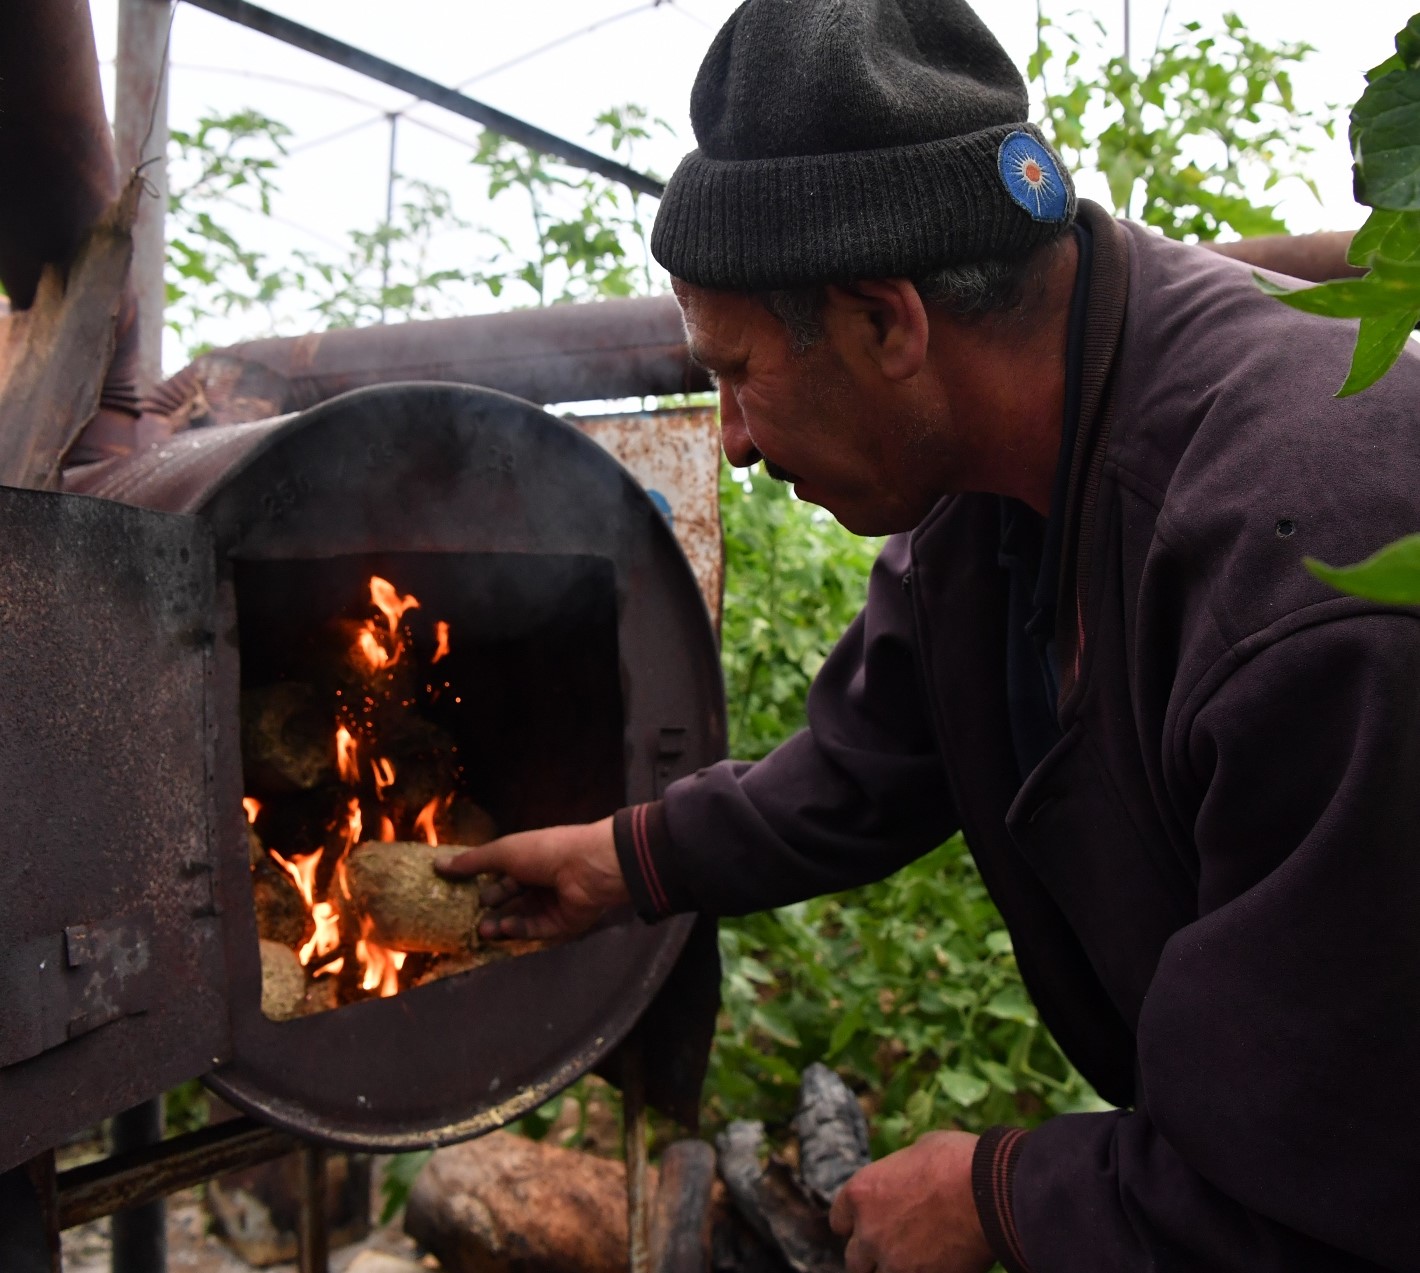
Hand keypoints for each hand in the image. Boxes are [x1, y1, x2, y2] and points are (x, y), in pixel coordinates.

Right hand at [434, 816, 627, 941]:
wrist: (588, 868)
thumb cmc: (545, 851)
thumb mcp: (503, 851)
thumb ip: (472, 862)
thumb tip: (437, 864)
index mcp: (529, 859)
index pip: (501, 874)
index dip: (481, 883)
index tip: (459, 894)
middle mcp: (540, 881)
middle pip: (509, 899)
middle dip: (489, 907)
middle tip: (469, 917)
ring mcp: (552, 903)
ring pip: (520, 917)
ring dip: (500, 922)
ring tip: (483, 929)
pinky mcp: (562, 923)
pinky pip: (536, 930)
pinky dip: (519, 929)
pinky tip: (504, 928)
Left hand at [829, 1131, 991, 1272]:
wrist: (990, 1192)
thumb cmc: (957, 1161)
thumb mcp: (918, 1151)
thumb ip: (899, 1172)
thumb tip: (905, 1176)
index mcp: (861, 1193)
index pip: (839, 1221)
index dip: (854, 1223)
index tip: (868, 1224)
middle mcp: (868, 1231)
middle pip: (854, 1259)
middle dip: (870, 1255)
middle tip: (891, 1248)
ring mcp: (893, 1262)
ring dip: (891, 1269)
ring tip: (912, 1260)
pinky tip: (934, 1266)